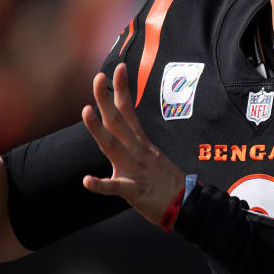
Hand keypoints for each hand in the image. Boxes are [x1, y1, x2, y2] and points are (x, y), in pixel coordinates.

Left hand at [81, 63, 185, 226]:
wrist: (187, 205)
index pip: (129, 111)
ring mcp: (135, 169)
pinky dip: (100, 184)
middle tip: (97, 77)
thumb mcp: (153, 157)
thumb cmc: (168, 183)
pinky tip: (87, 180)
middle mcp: (137, 151)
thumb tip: (126, 133)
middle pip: (118, 121)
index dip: (121, 89)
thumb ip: (137, 144)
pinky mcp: (134, 190)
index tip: (118, 68)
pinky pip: (115, 187)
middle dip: (105, 99)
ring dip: (98, 129)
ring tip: (85, 112)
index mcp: (141, 143)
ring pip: (113, 146)